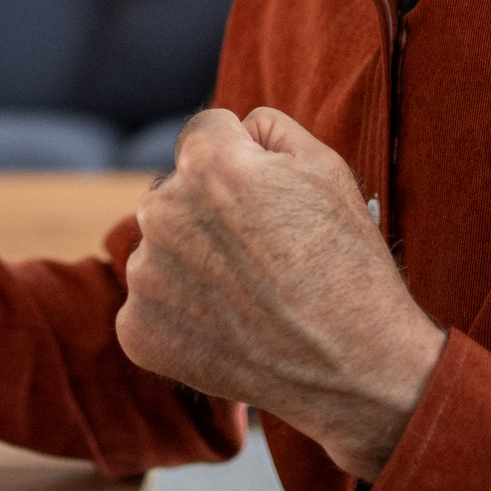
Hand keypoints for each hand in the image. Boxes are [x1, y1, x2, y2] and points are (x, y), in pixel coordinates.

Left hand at [116, 107, 446, 482]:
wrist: (354, 362)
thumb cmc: (345, 260)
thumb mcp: (324, 165)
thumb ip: (266, 128)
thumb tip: (236, 127)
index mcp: (205, 164)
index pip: (204, 133)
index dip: (241, 159)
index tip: (266, 195)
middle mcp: (162, 211)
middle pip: (179, 192)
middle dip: (211, 211)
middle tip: (262, 252)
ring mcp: (145, 274)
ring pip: (164, 247)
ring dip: (193, 262)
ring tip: (248, 293)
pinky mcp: (137, 328)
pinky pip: (152, 304)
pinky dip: (181, 315)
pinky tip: (228, 326)